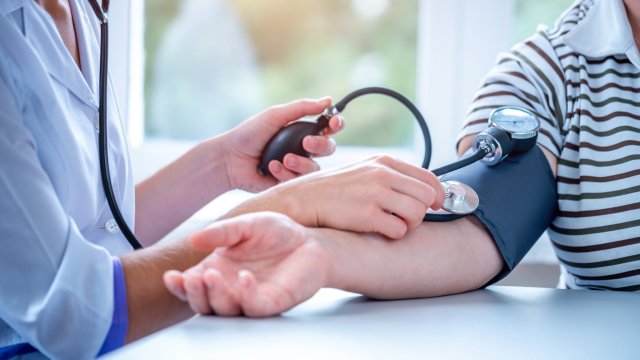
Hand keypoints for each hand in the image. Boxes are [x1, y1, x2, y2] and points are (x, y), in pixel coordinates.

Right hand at [163, 213, 328, 316]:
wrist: (311, 241)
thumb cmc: (278, 234)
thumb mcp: (247, 225)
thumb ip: (222, 232)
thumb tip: (193, 238)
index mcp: (219, 270)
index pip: (192, 284)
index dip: (179, 285)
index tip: (170, 276)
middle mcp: (231, 287)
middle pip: (203, 303)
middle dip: (193, 294)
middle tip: (191, 279)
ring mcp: (250, 297)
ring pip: (225, 309)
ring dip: (215, 295)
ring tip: (212, 276)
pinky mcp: (271, 302)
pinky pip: (254, 306)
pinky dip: (246, 294)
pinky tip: (244, 277)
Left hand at [221, 98, 343, 192]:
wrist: (230, 159)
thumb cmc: (250, 134)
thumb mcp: (275, 116)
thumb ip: (302, 108)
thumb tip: (328, 100)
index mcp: (303, 130)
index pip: (329, 127)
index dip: (336, 124)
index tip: (333, 122)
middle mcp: (304, 149)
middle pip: (329, 148)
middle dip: (321, 145)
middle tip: (307, 143)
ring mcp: (298, 167)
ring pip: (316, 168)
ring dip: (301, 162)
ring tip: (284, 158)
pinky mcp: (290, 182)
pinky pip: (300, 181)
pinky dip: (286, 173)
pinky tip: (272, 167)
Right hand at [230, 155, 445, 238]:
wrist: (302, 200)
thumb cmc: (335, 191)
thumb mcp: (364, 173)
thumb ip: (393, 179)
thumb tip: (427, 194)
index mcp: (384, 162)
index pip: (429, 178)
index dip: (438, 195)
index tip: (434, 206)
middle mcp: (383, 174)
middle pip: (428, 197)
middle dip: (422, 212)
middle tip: (405, 219)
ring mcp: (375, 193)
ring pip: (417, 214)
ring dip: (408, 225)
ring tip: (390, 224)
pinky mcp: (367, 214)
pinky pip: (399, 230)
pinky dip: (393, 235)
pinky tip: (377, 230)